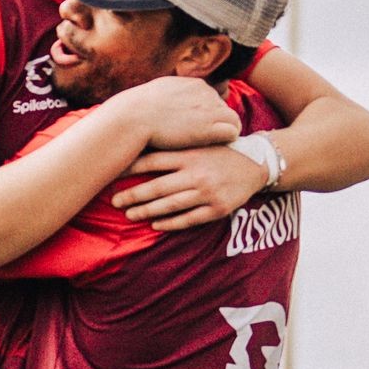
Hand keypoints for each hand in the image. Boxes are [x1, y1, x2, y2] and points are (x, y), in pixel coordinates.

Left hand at [111, 144, 263, 229]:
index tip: (113, 175)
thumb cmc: (220, 152)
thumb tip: (141, 146)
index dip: (131, 168)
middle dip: (133, 195)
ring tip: (130, 215)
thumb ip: (174, 147)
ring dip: (147, 211)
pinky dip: (171, 223)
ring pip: (171, 205)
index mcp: (189, 154)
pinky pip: (189, 219)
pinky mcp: (217, 209)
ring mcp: (207, 192)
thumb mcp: (199, 143)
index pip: (153, 161)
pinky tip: (156, 225)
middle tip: (114, 202)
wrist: (255, 164)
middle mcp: (197, 173)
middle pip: (158, 186)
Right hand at [117, 77, 239, 151]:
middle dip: (217, 124)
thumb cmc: (139, 112)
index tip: (198, 129)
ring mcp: (209, 108)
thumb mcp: (158, 93)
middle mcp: (205, 92)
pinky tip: (217, 148)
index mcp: (194, 84)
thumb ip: (173, 95)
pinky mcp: (210, 127)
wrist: (133, 118)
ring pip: (233, 120)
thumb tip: (171, 104)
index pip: (212, 99)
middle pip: (223, 109)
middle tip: (205, 140)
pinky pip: (233, 131)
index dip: (207, 115)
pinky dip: (228, 140)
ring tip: (213, 145)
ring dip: (225, 132)